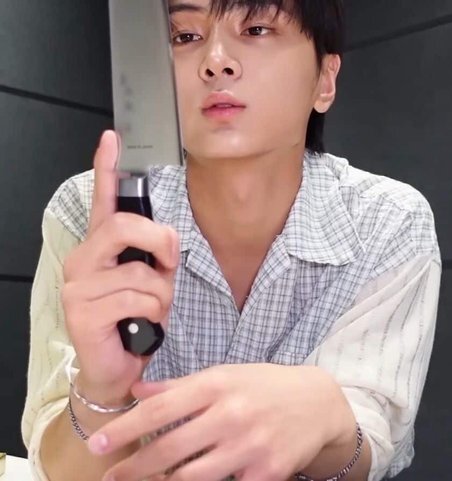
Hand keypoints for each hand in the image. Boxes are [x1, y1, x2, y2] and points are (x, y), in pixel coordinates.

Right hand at [61, 130, 179, 402]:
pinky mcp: (82, 310)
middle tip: (170, 263)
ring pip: (140, 272)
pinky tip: (143, 325)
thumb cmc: (135, 318)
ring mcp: (78, 284)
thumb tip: (167, 241)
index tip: (112, 138)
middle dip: (160, 242)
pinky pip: (137, 298)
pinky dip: (155, 313)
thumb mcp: (153, 280)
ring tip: (154, 310)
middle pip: (124, 226)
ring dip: (162, 294)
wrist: (117, 366)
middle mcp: (83, 258)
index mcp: (101, 247)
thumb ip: (156, 256)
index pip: (103, 201)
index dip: (106, 168)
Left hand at [87, 364, 352, 480]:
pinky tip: (190, 480)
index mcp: (218, 384)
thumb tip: (138, 391)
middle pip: (170, 448)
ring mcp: (250, 447)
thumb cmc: (264, 384)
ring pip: (192, 477)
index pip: (161, 408)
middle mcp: (231, 415)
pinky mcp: (266, 474)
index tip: (99, 442)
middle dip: (134, 466)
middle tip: (110, 476)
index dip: (126, 428)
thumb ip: (180, 385)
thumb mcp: (224, 374)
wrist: (316, 402)